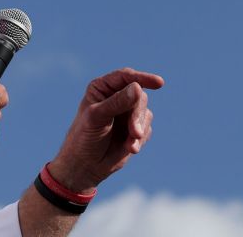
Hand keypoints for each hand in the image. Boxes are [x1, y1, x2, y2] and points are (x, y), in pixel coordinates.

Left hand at [47, 68, 163, 192]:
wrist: (85, 166)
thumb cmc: (84, 138)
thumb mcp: (97, 117)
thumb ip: (116, 102)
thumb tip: (138, 88)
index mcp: (102, 88)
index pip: (125, 76)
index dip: (143, 78)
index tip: (159, 83)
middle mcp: (116, 96)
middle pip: (139, 96)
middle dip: (137, 115)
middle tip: (134, 132)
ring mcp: (126, 112)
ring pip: (145, 112)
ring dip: (139, 129)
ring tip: (130, 145)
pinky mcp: (134, 128)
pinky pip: (147, 128)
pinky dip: (140, 139)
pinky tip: (130, 149)